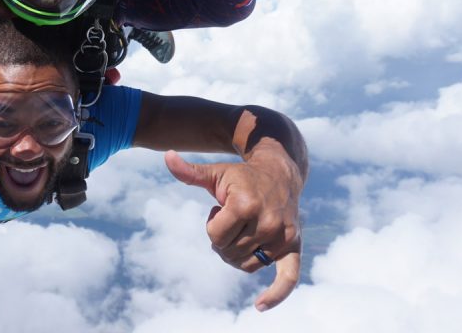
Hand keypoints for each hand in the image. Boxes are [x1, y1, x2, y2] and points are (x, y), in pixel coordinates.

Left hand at [165, 149, 301, 311]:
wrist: (279, 173)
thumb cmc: (241, 176)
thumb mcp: (215, 173)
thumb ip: (190, 171)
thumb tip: (166, 156)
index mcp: (245, 205)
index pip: (215, 236)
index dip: (212, 226)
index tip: (221, 210)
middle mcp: (266, 222)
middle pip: (229, 252)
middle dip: (224, 239)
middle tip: (234, 219)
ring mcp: (282, 236)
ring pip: (247, 265)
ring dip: (238, 253)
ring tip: (245, 230)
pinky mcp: (294, 246)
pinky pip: (288, 278)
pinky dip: (276, 295)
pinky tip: (260, 305)